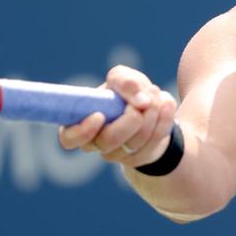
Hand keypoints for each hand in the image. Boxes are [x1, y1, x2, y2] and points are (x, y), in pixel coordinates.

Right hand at [58, 65, 176, 168]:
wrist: (149, 108)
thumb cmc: (125, 93)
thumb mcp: (122, 78)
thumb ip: (124, 81)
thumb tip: (141, 100)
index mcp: (81, 122)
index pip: (69, 138)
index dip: (82, 131)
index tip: (100, 116)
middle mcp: (97, 143)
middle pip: (108, 141)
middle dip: (129, 119)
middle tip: (143, 102)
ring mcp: (119, 155)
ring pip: (134, 143)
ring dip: (151, 114)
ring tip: (155, 95)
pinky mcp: (142, 157)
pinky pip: (155, 142)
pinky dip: (165, 118)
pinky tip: (166, 103)